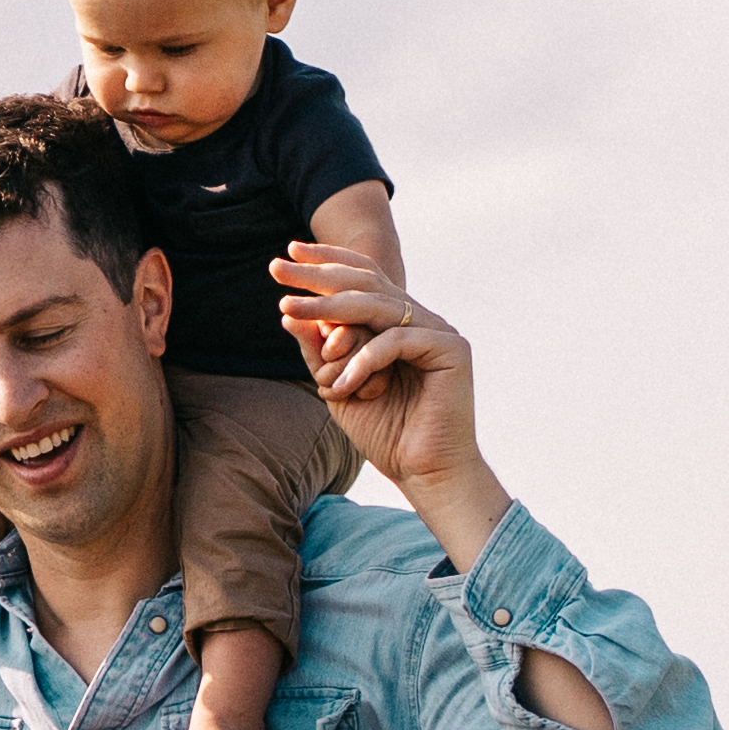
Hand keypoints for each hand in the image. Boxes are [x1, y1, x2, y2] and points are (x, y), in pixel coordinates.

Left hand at [275, 246, 512, 554]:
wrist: (424, 473)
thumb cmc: (386, 434)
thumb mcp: (337, 387)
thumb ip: (318, 352)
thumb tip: (287, 314)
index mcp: (397, 323)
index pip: (362, 279)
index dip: (327, 262)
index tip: (286, 256)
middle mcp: (420, 319)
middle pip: (367, 283)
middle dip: (318, 275)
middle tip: (277, 269)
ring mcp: (438, 330)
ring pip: (377, 306)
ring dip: (328, 311)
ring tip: (289, 312)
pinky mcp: (451, 349)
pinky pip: (395, 340)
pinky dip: (363, 360)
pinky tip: (340, 386)